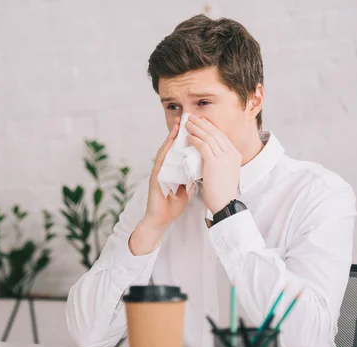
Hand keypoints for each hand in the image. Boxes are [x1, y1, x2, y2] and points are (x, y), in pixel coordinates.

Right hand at [129, 117, 194, 255]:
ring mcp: (159, 171)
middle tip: (185, 117)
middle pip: (172, 146)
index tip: (195, 126)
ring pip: (165, 151)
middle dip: (178, 132)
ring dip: (171, 138)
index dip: (187, 138)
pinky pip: (160, 162)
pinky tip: (169, 144)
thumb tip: (201, 168)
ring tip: (177, 125)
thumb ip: (191, 177)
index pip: (181, 151)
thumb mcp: (187, 188)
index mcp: (174, 170)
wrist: (161, 219)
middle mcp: (165, 168)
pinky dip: (165, 152)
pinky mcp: (155, 177)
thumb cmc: (172, 205)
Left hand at [186, 115, 241, 213]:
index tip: (201, 122)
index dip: (210, 127)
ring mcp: (224, 157)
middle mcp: (232, 154)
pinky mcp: (214, 162)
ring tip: (187, 124)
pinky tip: (188, 138)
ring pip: (208, 137)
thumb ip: (221, 161)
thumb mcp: (225, 172)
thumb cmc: (222, 192)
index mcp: (235, 155)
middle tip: (192, 117)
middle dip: (202, 124)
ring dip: (196, 129)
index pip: (221, 136)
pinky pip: (203, 146)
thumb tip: (210, 153)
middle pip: (215, 133)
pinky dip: (195, 140)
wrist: (224, 204)